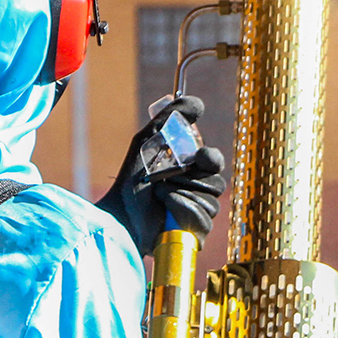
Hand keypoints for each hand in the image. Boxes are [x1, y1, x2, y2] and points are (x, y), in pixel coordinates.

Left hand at [96, 95, 227, 253]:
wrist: (120, 215)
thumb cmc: (132, 181)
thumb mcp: (147, 141)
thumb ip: (169, 119)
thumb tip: (196, 102)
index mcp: (191, 171)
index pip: (214, 161)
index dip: (209, 158)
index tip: (197, 156)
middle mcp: (199, 193)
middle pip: (216, 182)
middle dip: (188, 179)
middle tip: (164, 179)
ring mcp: (200, 215)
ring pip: (210, 202)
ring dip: (180, 195)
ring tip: (159, 196)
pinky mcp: (196, 235)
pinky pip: (203, 220)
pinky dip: (181, 211)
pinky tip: (165, 212)